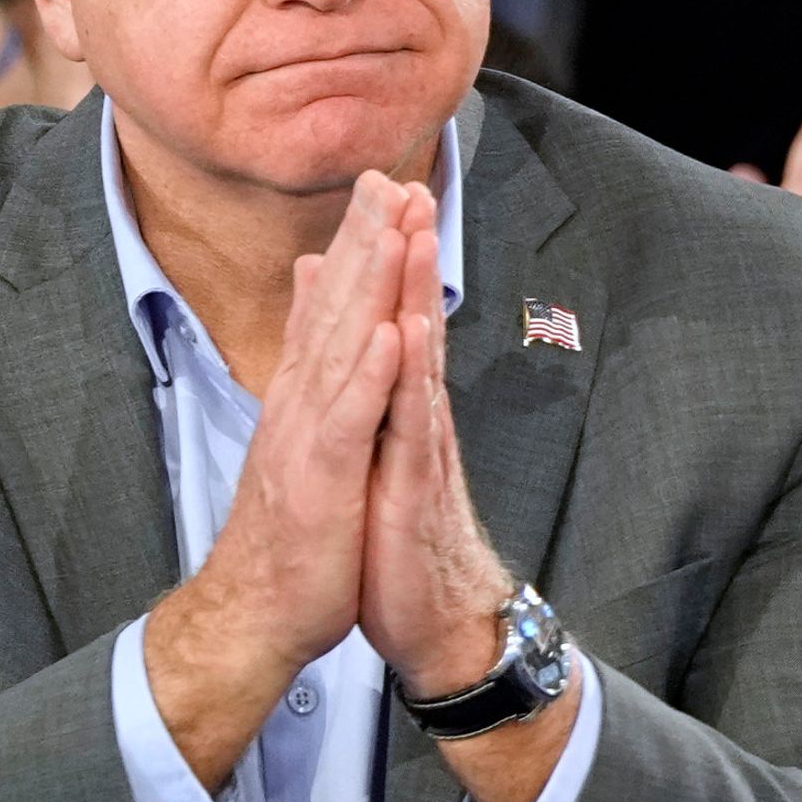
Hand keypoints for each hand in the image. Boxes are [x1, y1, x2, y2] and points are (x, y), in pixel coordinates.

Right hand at [144, 176, 411, 781]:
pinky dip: (369, 376)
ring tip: (392, 228)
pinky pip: (345, 421)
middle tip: (389, 174)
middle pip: (334, 311)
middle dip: (364, 241)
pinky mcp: (317, 482)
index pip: (329, 309)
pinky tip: (391, 333)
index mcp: (301, 401)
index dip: (356, 245)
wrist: (255, 614)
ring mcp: (305, 442)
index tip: (383, 184)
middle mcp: (299, 408)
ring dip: (367, 286)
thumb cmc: (287, 536)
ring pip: (342, 350)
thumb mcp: (299, 449)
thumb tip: (307, 347)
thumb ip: (306, 385)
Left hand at [359, 193, 517, 700]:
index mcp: (397, 409)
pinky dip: (409, 378)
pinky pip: (413, 425)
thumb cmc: (402, 542)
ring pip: (419, 358)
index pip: (392, 320)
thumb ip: (375, 406)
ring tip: (413, 231)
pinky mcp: (414, 487)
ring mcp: (418, 448)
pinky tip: (406, 335)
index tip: (377, 193)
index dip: (384, 259)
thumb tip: (366, 360)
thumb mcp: (378, 462)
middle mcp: (413, 417)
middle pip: (411, 320)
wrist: (434, 621)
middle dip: (406, 251)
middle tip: (402, 179)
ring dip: (416, 293)